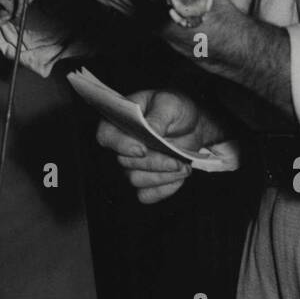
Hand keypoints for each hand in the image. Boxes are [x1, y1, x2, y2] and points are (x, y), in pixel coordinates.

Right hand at [96, 89, 225, 203]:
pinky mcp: (145, 181)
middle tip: (177, 161)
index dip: (120, 145)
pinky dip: (165, 189)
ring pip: (136, 180)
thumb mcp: (170, 103)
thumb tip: (151, 129)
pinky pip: (147, 195)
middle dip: (154, 163)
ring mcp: (131, 165)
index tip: (142, 149)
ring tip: (183, 167)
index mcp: (120, 120)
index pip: (106, 135)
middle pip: (125, 162)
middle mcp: (121, 145)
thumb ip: (159, 116)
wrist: (193, 126)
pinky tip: (179, 176)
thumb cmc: (175, 110)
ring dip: (163, 176)